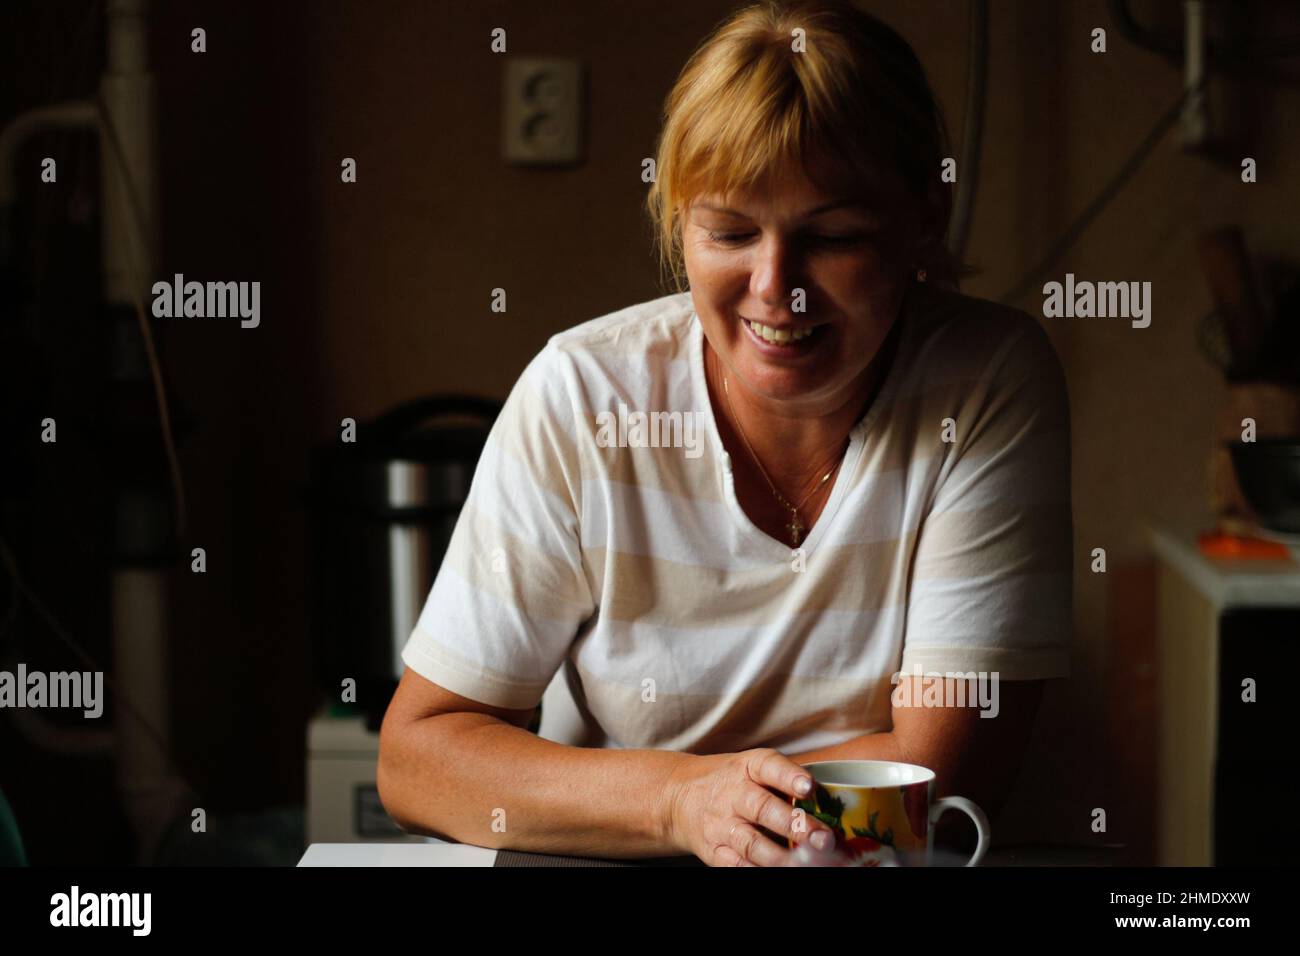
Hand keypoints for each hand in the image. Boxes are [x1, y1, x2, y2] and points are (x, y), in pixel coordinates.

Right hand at [659, 748, 838, 865]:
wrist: (680, 796)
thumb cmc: (732, 781)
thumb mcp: (752, 768)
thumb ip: (786, 781)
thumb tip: (833, 803)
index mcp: (747, 768)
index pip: (768, 767)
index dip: (789, 777)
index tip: (810, 787)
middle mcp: (733, 794)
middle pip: (763, 809)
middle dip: (794, 825)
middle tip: (824, 838)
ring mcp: (722, 824)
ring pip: (751, 843)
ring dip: (781, 857)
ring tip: (807, 864)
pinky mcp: (714, 851)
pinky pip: (736, 865)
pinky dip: (756, 871)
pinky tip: (780, 872)